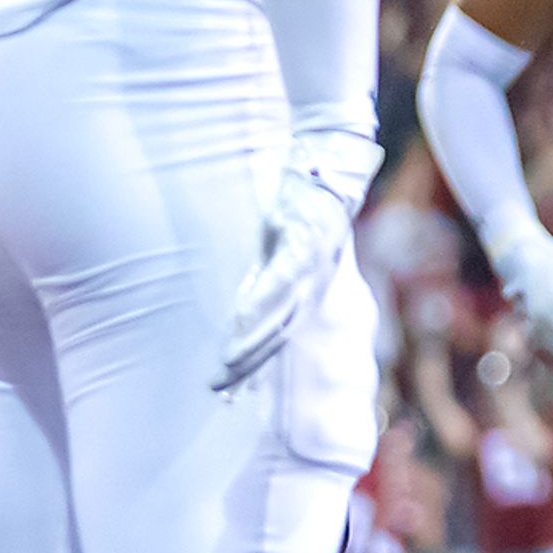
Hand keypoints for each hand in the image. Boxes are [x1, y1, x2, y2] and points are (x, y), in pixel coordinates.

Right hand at [214, 131, 375, 390]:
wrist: (330, 159)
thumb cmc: (303, 203)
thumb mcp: (287, 241)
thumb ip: (266, 272)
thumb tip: (235, 301)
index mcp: (312, 286)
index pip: (284, 336)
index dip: (259, 365)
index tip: (231, 392)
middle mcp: (317, 282)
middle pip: (284, 336)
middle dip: (253, 368)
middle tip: (222, 393)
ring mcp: (314, 264)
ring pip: (284, 315)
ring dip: (254, 346)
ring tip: (226, 369)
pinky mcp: (306, 240)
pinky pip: (284, 278)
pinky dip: (262, 303)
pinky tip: (239, 323)